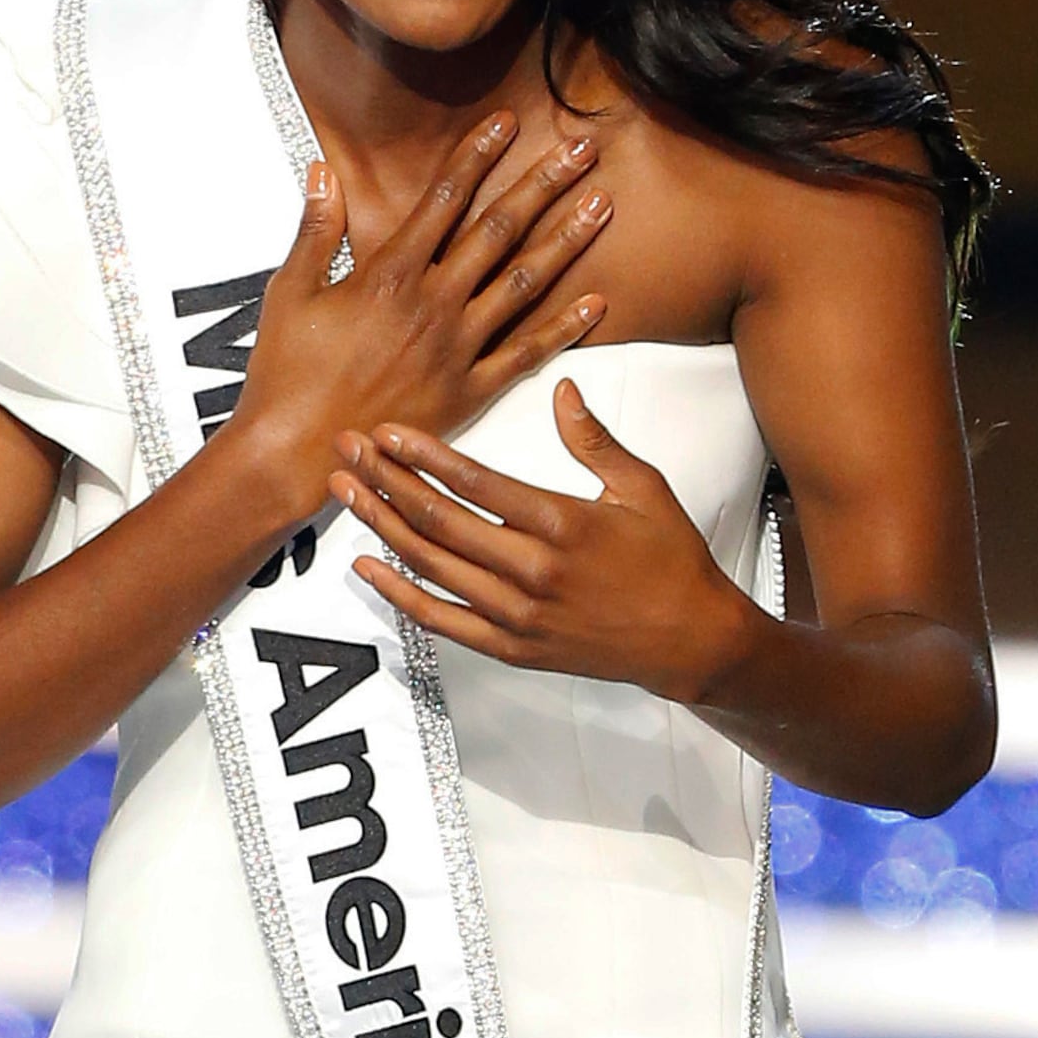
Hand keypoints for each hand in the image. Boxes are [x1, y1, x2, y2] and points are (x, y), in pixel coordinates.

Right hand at [220, 117, 613, 519]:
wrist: (297, 450)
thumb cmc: (287, 373)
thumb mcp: (290, 291)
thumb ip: (315, 229)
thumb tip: (323, 171)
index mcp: (389, 273)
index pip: (444, 198)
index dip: (478, 155)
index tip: (508, 123)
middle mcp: (433, 304)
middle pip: (500, 229)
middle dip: (544, 183)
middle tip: (583, 149)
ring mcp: (457, 348)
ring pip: (524, 283)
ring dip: (567, 240)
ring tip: (602, 205)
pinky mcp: (469, 391)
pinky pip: (527, 354)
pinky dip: (565, 329)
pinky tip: (596, 302)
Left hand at [327, 381, 764, 702]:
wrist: (690, 641)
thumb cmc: (670, 562)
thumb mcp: (644, 487)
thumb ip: (595, 440)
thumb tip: (563, 390)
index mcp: (563, 524)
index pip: (476, 482)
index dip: (425, 455)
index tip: (389, 432)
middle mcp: (533, 571)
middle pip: (440, 521)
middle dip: (387, 481)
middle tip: (349, 451)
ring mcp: (519, 615)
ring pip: (431, 567)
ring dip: (383, 527)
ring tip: (348, 494)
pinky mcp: (513, 647)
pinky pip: (442, 621)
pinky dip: (400, 595)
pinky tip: (367, 567)